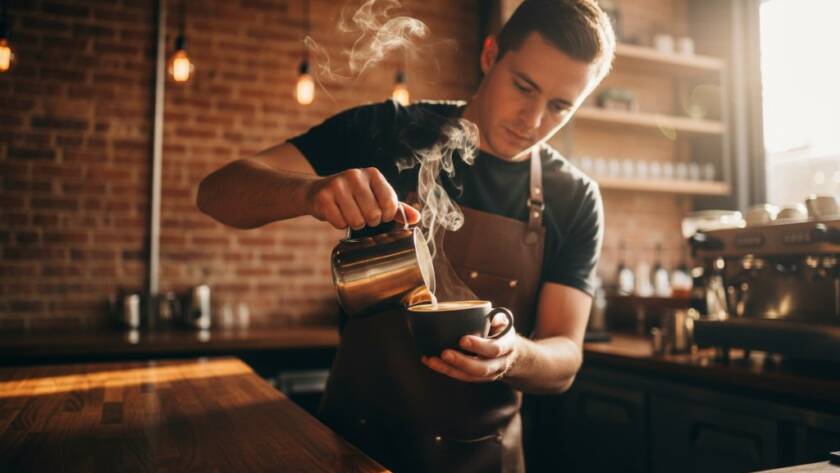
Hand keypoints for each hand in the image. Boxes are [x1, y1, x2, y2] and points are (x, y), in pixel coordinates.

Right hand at [305, 167, 420, 229]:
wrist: (318, 191)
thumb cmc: (353, 196)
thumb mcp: (375, 197)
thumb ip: (396, 207)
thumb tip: (417, 218)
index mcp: (373, 174)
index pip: (390, 204)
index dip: (387, 216)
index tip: (380, 213)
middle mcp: (355, 175)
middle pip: (374, 215)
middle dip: (369, 221)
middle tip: (362, 215)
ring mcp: (337, 185)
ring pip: (356, 221)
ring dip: (354, 224)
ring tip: (349, 214)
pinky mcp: (323, 197)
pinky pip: (339, 223)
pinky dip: (339, 224)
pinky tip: (336, 213)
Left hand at [421, 313, 518, 382]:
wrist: (511, 354)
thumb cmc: (502, 332)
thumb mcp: (503, 322)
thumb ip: (495, 317)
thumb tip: (484, 313)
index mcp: (506, 346)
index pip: (494, 349)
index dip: (479, 346)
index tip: (462, 340)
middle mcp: (499, 364)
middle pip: (482, 368)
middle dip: (462, 362)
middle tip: (444, 353)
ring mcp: (488, 374)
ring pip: (469, 376)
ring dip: (448, 369)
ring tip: (432, 360)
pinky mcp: (476, 378)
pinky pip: (460, 377)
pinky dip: (444, 370)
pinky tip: (430, 362)